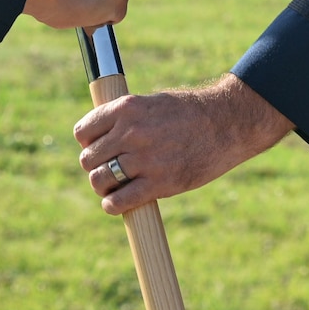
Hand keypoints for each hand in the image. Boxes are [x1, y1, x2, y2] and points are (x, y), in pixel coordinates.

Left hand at [76, 74, 292, 214]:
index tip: (97, 149)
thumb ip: (126, 119)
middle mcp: (130, 132)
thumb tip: (101, 138)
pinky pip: (119, 201)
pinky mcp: (159, 184)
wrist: (226, 124)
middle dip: (95, 166)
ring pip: (99, 181)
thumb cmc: (189, 112)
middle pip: (88, 159)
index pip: (83, 132)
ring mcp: (144, 159)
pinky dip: (113, 206)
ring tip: (113, 187)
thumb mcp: (152, 103)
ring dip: (102, 187)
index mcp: (126, 108)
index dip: (88, 143)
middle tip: (108, 170)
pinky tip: (117, 203)